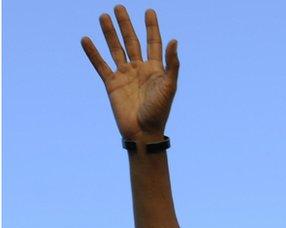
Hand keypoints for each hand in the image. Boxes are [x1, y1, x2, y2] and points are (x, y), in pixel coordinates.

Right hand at [81, 6, 178, 141]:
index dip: (151, 27)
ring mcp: (125, 75)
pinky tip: (86, 39)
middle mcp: (139, 69)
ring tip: (103, 16)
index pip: (153, 42)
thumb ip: (171, 64)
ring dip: (109, 33)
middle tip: (119, 7)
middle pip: (132, 41)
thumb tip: (174, 40)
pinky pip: (100, 65)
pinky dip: (93, 53)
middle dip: (126, 25)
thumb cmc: (159, 111)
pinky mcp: (111, 84)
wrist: (143, 131)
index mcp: (155, 69)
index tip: (149, 11)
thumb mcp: (169, 87)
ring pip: (115, 49)